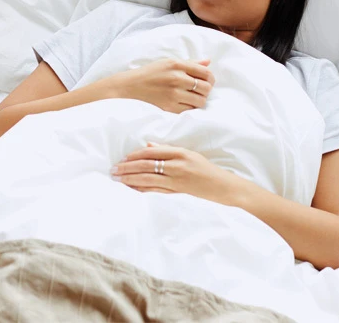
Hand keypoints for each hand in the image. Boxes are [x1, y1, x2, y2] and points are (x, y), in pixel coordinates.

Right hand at [106, 59, 215, 113]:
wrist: (130, 87)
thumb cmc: (150, 73)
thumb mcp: (168, 62)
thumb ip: (189, 63)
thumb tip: (208, 62)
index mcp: (177, 64)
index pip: (205, 72)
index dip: (210, 78)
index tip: (207, 81)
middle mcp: (177, 78)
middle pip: (206, 87)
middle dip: (206, 90)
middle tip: (200, 91)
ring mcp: (173, 94)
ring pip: (200, 101)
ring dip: (199, 100)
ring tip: (192, 98)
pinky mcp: (169, 107)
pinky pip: (190, 110)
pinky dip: (190, 108)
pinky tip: (184, 103)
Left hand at [110, 142, 242, 204]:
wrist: (225, 187)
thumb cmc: (207, 170)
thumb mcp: (190, 155)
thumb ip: (169, 151)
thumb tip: (148, 146)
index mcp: (180, 153)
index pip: (152, 152)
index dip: (135, 155)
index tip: (123, 158)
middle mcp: (178, 165)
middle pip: (147, 165)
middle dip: (128, 167)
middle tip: (113, 169)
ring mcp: (177, 180)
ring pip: (148, 178)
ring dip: (130, 178)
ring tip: (117, 179)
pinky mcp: (178, 192)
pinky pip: (155, 190)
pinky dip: (142, 189)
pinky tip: (131, 188)